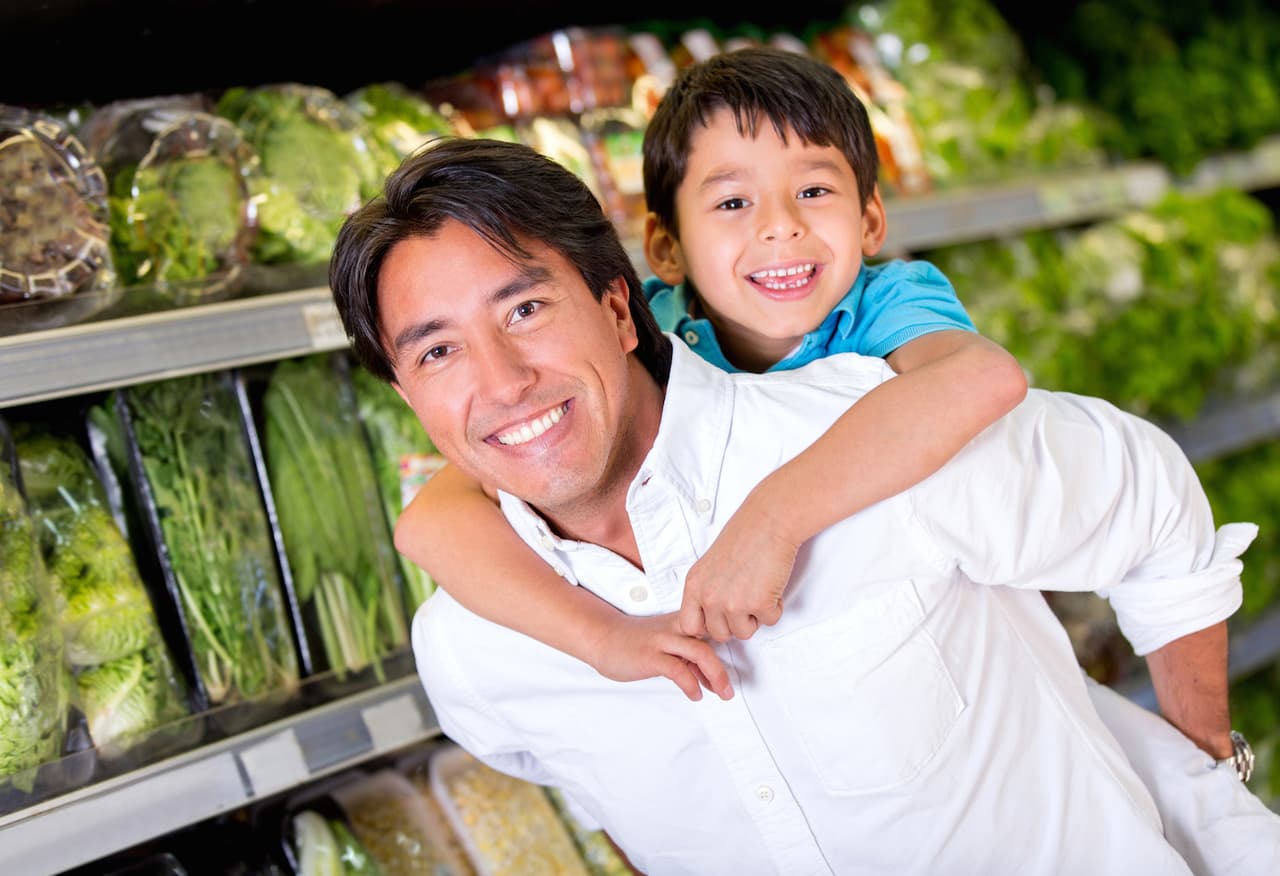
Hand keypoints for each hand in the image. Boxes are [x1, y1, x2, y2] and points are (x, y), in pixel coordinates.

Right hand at [586, 611, 733, 700]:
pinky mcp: (649, 656)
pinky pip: (678, 669)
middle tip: (730, 689)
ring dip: (716, 676)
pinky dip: (691, 684)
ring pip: (700, 653)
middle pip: (712, 640)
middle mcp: (674, 628)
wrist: (602, 636)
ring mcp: (662, 640)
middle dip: (724, 669)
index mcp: (681, 622)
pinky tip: (695, 694)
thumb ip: (686, 654)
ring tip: (721, 693)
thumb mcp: (665, 642)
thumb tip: (708, 676)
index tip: (731, 672)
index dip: (727, 652)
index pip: (713, 630)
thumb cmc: (633, 641)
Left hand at [679, 500, 797, 642]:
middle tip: (746, 600)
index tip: (719, 619)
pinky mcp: (759, 603)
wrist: (769, 521)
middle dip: (735, 623)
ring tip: (758, 590)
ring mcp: (733, 602)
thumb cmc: (744, 537)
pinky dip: (775, 607)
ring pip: (744, 633)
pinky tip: (771, 585)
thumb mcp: (710, 566)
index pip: (688, 625)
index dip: (706, 626)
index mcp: (694, 585)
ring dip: (755, 617)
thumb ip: (706, 591)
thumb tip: (709, 619)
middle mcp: (709, 596)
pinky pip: (770, 621)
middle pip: (719, 634)